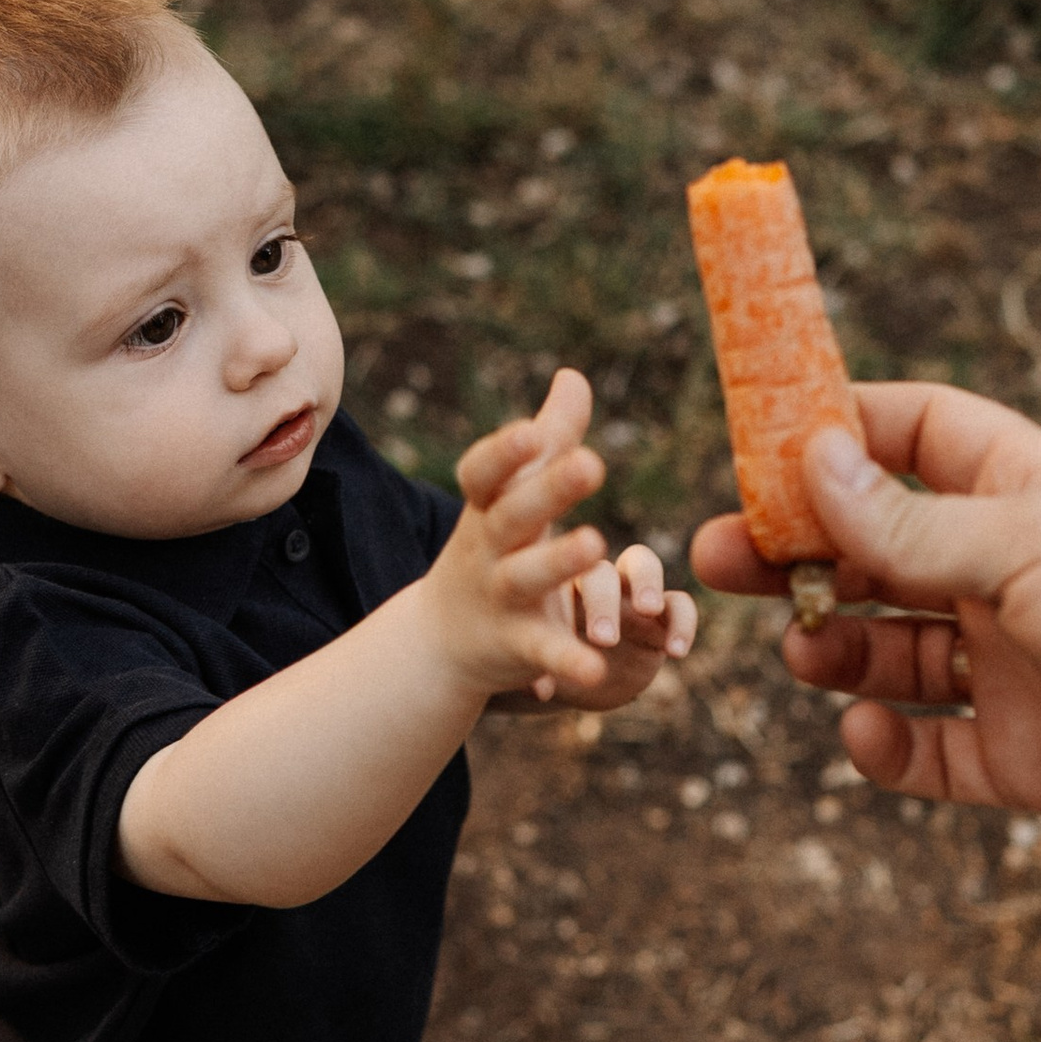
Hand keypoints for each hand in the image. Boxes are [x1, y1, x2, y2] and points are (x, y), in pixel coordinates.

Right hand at [442, 372, 696, 707]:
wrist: (441, 641)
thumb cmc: (492, 548)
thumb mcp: (513, 495)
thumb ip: (550, 438)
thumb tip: (573, 374)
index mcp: (487, 507)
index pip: (483, 474)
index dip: (503, 452)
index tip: (530, 431)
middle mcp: (487, 548)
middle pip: (512, 515)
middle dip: (547, 490)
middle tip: (592, 463)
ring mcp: (499, 598)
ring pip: (524, 577)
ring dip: (556, 561)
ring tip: (597, 544)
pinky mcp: (517, 646)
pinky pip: (544, 651)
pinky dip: (567, 660)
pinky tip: (599, 666)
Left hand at [542, 537, 698, 708]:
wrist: (572, 679)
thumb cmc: (546, 666)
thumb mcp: (539, 667)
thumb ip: (537, 673)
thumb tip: (538, 692)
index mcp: (561, 587)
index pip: (567, 571)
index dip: (573, 579)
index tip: (575, 613)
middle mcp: (596, 583)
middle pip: (605, 570)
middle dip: (605, 599)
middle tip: (603, 638)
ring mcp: (629, 595)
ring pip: (645, 567)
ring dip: (649, 587)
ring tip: (650, 612)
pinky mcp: (659, 619)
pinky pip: (678, 606)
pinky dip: (682, 623)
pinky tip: (676, 652)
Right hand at [689, 382, 1040, 825]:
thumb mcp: (1026, 540)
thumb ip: (911, 520)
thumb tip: (812, 460)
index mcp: (1026, 491)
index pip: (918, 435)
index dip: (840, 432)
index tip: (758, 445)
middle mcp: (1016, 572)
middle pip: (882, 551)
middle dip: (801, 556)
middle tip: (717, 563)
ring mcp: (1019, 666)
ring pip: (896, 653)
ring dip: (838, 651)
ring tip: (806, 654)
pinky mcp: (1027, 756)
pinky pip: (934, 751)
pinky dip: (889, 748)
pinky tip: (863, 734)